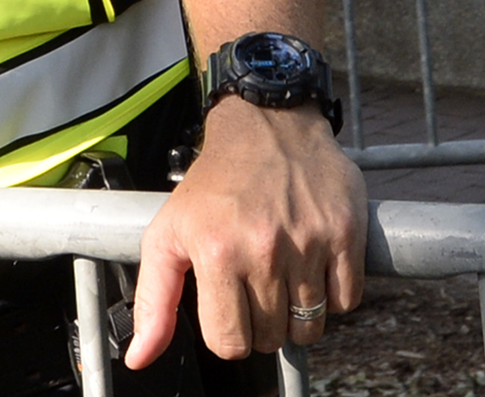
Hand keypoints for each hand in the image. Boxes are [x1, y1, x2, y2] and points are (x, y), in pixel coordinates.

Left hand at [124, 100, 367, 366]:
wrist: (269, 124)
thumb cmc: (215, 183)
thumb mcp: (168, 234)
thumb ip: (152, 301)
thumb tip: (138, 359)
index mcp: (217, 253)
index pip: (230, 343)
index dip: (229, 333)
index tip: (231, 308)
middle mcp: (264, 250)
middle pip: (271, 337)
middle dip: (263, 322)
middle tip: (257, 287)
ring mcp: (309, 242)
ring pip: (310, 326)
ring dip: (298, 314)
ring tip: (285, 279)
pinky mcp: (345, 233)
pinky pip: (346, 301)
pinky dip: (332, 295)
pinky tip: (313, 268)